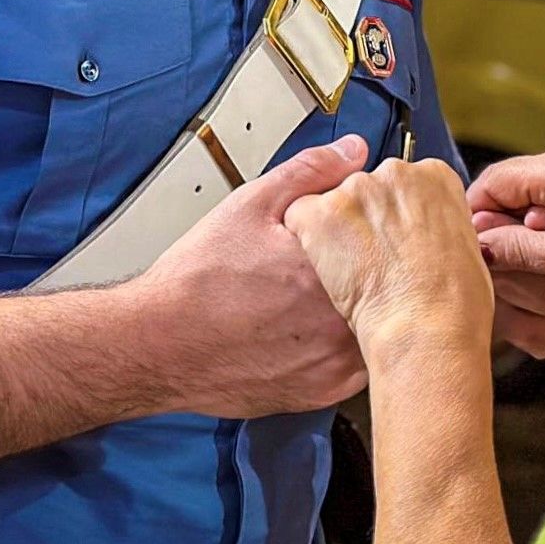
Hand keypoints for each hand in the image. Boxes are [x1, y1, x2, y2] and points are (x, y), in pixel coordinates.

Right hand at [133, 135, 370, 416]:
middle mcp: (340, 320)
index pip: (384, 239)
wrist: (160, 343)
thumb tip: (354, 151)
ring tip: (317, 295)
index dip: (371, 227)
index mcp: (330, 268)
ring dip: (363, 309)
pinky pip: (357, 366)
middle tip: (327, 262)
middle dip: (368, 268)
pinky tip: (312, 327)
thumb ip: (310, 172)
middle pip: (384, 286)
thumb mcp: (250, 204)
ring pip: (377, 328)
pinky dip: (346, 344)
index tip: (356, 223)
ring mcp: (334, 362)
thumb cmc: (197, 278)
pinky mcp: (322, 392)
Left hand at [284, 158, 494, 358]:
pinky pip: (299, 214)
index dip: (396, 214)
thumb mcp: (469, 249)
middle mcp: (395, 173)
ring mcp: (357, 189)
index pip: (404, 181)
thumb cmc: (454, 304)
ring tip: (353, 270)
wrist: (428, 330)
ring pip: (333, 199)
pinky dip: (306, 238)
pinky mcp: (324, 211)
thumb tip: (426, 229)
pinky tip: (325, 268)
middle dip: (365, 218)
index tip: (396, 236)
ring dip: (336, 229)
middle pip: (367, 186)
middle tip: (373, 258)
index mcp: (435, 177)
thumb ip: (439, 222)